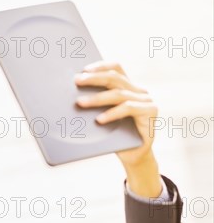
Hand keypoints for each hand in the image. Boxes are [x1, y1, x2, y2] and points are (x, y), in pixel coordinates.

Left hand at [75, 61, 161, 196]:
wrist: (133, 156)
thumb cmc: (116, 136)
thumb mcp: (103, 117)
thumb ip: (96, 104)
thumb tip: (73, 96)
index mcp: (129, 87)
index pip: (116, 69)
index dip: (100, 66)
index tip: (83, 70)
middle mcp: (139, 91)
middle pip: (115, 78)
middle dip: (94, 79)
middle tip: (77, 81)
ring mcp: (146, 100)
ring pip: (119, 94)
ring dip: (97, 98)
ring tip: (80, 103)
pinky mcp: (150, 112)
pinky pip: (128, 108)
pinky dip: (112, 113)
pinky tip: (99, 120)